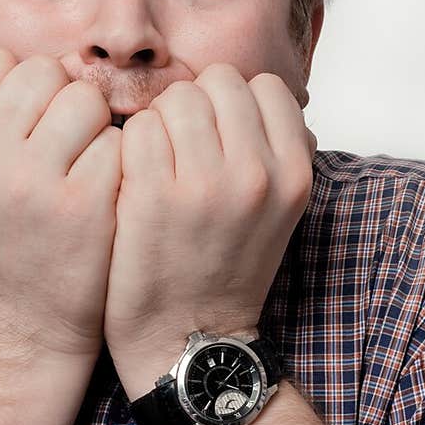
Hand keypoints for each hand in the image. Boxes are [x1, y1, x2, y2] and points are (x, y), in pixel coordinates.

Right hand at [0, 46, 121, 363]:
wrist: (25, 326)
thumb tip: (12, 63)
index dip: (21, 85)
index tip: (29, 121)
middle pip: (44, 71)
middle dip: (63, 99)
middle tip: (65, 143)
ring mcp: (33, 182)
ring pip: (86, 99)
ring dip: (97, 125)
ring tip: (86, 164)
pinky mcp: (85, 205)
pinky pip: (118, 142)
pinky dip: (120, 161)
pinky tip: (107, 192)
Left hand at [103, 63, 315, 394]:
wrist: (191, 341)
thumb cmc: (227, 270)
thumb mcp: (278, 211)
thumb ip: (277, 151)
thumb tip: (262, 96)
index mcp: (294, 174)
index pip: (265, 86)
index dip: (235, 103)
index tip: (219, 136)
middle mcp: (257, 174)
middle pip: (218, 82)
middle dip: (195, 108)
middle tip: (182, 152)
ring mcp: (205, 184)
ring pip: (176, 99)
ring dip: (160, 124)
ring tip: (158, 167)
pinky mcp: (153, 196)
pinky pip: (138, 129)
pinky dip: (130, 148)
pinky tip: (134, 182)